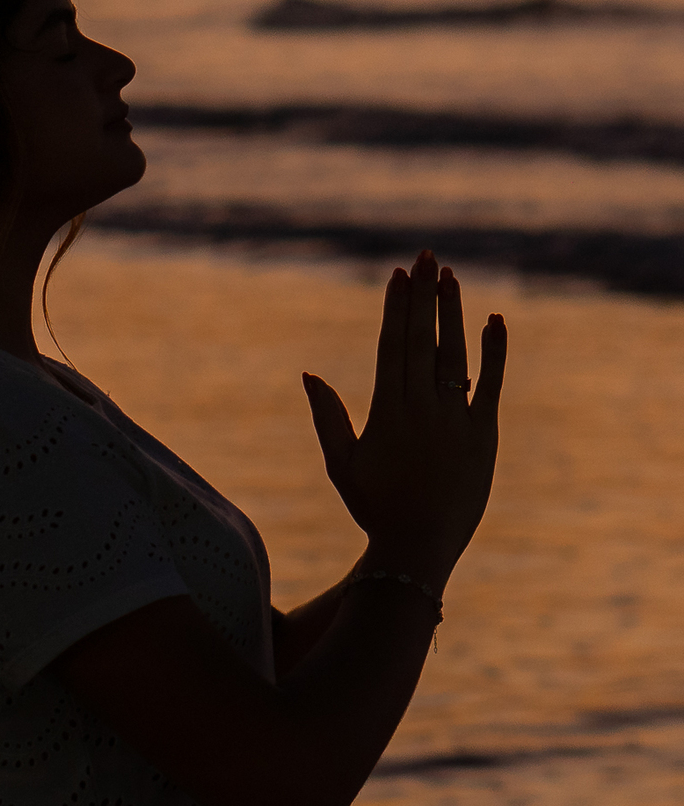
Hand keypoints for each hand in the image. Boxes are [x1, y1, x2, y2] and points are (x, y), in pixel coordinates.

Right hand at [302, 251, 505, 589]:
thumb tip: (310, 375)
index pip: (394, 346)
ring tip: (451, 277)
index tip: (399, 275)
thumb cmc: (374, 507)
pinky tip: (495, 320)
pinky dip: (495, 352)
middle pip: (424, 340)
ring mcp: (456, 420)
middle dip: (425, 295)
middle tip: (426, 257)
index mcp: (388, 411)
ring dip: (453, 313)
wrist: (419, 548)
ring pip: (456, 355)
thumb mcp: (341, 464)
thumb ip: (327, 417)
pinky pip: (492, 385)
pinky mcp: (483, 435)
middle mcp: (423, 408)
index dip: (397, 308)